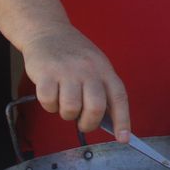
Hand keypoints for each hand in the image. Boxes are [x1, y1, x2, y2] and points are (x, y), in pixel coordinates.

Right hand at [21, 25, 130, 140]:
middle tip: (82, 123)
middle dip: (88, 124)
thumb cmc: (73, 53)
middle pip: (95, 108)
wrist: (47, 31)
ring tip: (63, 103)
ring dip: (66, 114)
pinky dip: (49, 105)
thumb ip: (102, 89)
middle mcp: (88, 69)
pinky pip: (49, 102)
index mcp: (104, 69)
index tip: (124, 139)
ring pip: (70, 109)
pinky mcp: (45, 73)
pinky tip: (50, 94)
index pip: (118, 97)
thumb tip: (108, 122)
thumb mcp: (95, 64)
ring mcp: (66, 71)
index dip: (123, 120)